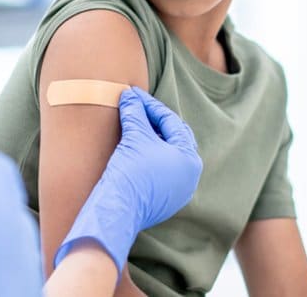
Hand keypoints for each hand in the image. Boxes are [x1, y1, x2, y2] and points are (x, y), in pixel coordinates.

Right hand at [53, 87, 201, 273]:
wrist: (117, 210)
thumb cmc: (130, 172)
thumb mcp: (134, 136)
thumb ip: (135, 112)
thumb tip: (129, 95)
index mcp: (190, 158)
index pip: (171, 122)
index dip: (150, 105)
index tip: (133, 95)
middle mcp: (190, 176)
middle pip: (173, 138)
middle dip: (155, 121)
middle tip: (137, 107)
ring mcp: (178, 191)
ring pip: (167, 156)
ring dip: (151, 139)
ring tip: (134, 126)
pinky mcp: (163, 202)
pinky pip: (159, 172)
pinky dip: (149, 158)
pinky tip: (134, 150)